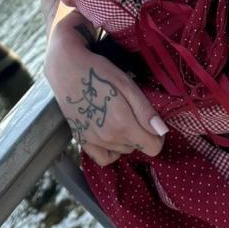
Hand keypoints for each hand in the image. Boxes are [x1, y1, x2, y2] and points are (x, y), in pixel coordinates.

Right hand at [44, 26, 169, 165]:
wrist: (66, 68)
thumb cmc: (99, 71)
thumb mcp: (127, 84)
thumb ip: (145, 110)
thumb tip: (162, 131)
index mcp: (123, 124)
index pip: (152, 147)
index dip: (158, 136)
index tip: (154, 122)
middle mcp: (108, 138)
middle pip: (138, 147)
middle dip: (143, 134)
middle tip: (136, 112)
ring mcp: (94, 141)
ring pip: (123, 150)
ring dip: (128, 139)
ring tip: (122, 117)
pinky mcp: (82, 140)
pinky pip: (103, 158)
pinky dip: (112, 151)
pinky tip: (112, 136)